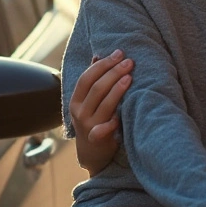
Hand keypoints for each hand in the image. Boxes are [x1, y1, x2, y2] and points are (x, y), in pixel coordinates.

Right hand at [70, 50, 132, 174]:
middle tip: (129, 62)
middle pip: (96, 88)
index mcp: (76, 100)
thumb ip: (92, 81)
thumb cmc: (93, 120)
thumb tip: (97, 56)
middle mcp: (79, 112)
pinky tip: (122, 113)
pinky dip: (112, 121)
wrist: (91, 152)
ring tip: (130, 77)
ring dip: (118, 89)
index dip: (102, 64)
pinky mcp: (98, 140)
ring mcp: (88, 126)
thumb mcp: (87, 102)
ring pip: (104, 104)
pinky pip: (104, 129)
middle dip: (113, 72)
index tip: (118, 54)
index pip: (86, 77)